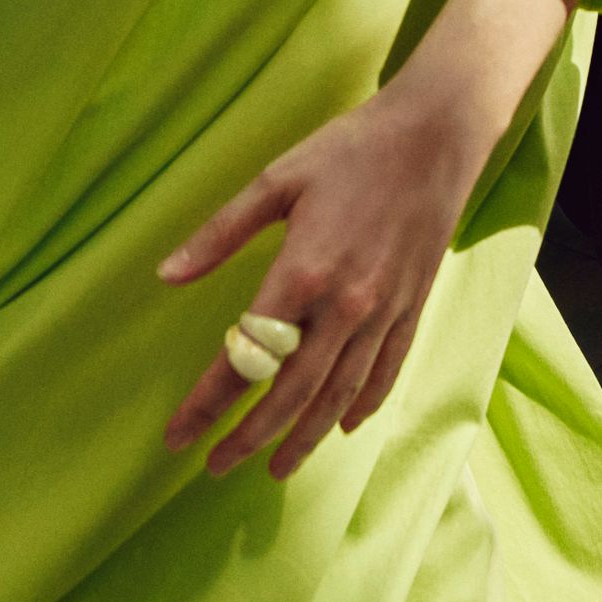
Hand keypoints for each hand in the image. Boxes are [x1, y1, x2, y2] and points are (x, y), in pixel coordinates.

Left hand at [158, 84, 477, 475]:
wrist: (436, 133)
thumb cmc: (350, 149)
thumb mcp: (276, 180)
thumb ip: (219, 233)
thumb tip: (165, 276)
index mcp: (302, 272)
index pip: (245, 357)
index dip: (207, 403)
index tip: (177, 437)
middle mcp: (345, 305)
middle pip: (290, 392)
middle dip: (249, 436)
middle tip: (215, 465)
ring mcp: (384, 311)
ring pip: (338, 394)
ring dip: (303, 438)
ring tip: (274, 468)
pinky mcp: (412, 306)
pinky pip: (386, 371)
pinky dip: (362, 405)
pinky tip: (342, 427)